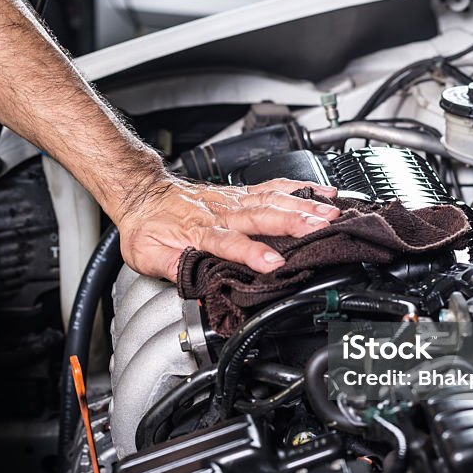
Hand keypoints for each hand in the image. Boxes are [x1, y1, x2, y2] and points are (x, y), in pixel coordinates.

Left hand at [116, 176, 339, 280]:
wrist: (143, 192)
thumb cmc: (148, 226)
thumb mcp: (147, 255)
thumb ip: (172, 269)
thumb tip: (195, 286)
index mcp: (199, 230)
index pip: (229, 243)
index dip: (251, 253)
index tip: (273, 264)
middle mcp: (222, 212)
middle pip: (261, 215)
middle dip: (293, 222)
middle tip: (320, 228)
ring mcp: (234, 199)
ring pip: (272, 199)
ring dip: (303, 205)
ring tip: (330, 212)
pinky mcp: (242, 193)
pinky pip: (274, 187)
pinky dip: (300, 188)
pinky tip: (323, 191)